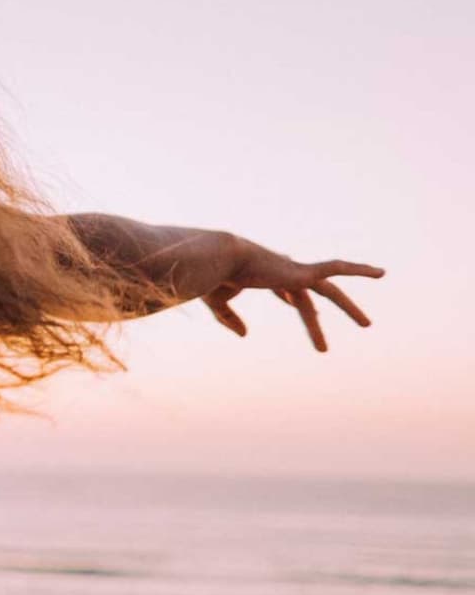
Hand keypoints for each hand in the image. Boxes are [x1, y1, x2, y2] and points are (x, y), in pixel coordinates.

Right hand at [199, 236, 384, 352]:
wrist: (218, 259)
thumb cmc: (214, 278)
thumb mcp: (217, 302)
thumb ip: (229, 318)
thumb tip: (245, 335)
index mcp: (267, 277)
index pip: (287, 292)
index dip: (291, 301)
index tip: (306, 312)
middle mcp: (285, 273)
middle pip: (316, 295)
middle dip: (334, 309)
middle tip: (351, 324)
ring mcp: (296, 272)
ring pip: (330, 292)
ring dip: (348, 308)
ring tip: (366, 325)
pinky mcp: (302, 272)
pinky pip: (336, 268)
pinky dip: (358, 269)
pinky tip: (380, 273)